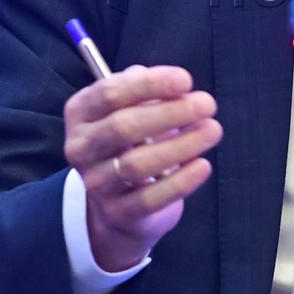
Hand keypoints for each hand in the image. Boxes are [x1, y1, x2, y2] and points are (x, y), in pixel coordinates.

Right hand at [63, 64, 220, 272]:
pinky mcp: (118, 213)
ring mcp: (96, 183)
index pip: (110, 93)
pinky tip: (203, 166)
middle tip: (207, 104)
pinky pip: (150, 198)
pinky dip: (181, 181)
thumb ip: (146, 92)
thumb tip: (174, 84)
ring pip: (137, 164)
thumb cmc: (131, 144)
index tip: (186, 80)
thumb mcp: (130, 110)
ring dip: (181, 144)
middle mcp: (80, 148)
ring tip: (213, 130)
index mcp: (80, 114)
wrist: (117, 206)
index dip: (150, 84)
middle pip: (122, 126)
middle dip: (170, 113)